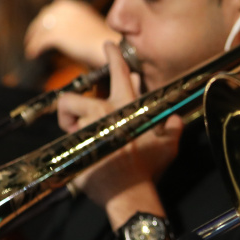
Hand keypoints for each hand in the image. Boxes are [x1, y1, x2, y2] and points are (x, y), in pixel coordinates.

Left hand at [24, 0, 115, 66]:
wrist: (110, 46)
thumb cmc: (104, 41)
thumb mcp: (88, 25)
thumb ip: (75, 24)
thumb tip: (66, 33)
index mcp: (73, 5)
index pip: (53, 10)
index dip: (46, 20)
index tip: (42, 28)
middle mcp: (64, 9)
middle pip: (43, 18)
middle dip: (36, 28)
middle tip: (32, 38)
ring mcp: (59, 21)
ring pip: (39, 30)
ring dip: (33, 39)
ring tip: (30, 48)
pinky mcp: (56, 34)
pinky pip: (39, 42)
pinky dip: (34, 48)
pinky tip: (32, 54)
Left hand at [57, 42, 181, 207]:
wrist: (130, 193)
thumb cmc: (148, 169)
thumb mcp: (167, 146)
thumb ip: (172, 128)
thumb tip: (174, 119)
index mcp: (126, 107)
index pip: (119, 73)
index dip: (113, 56)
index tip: (108, 45)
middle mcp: (103, 112)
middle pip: (73, 98)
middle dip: (71, 107)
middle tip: (79, 121)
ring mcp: (86, 128)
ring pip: (66, 120)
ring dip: (71, 130)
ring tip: (84, 143)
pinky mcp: (73, 146)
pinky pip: (66, 142)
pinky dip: (73, 149)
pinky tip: (87, 160)